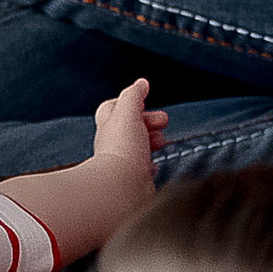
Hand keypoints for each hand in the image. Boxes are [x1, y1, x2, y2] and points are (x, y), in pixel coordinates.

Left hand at [90, 77, 163, 211]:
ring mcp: (123, 164)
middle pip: (129, 127)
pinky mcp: (134, 182)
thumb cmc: (122, 150)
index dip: (130, 101)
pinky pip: (142, 171)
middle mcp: (113, 145)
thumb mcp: (128, 112)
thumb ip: (134, 95)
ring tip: (162, 141)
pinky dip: (150, 164)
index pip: (113, 107)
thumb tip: (141, 83)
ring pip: (137, 148)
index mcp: (109, 126)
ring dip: (151, 141)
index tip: (145, 98)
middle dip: (147, 121)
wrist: (121, 188)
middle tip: (163, 121)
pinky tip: (154, 164)